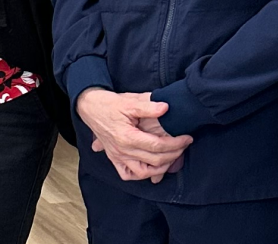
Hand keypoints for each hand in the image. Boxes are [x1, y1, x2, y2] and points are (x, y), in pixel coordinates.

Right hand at [76, 89, 192, 182]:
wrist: (90, 106)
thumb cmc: (110, 103)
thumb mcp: (129, 101)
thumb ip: (148, 106)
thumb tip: (166, 108)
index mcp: (127, 137)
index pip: (158, 146)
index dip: (176, 143)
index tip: (187, 138)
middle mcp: (122, 150)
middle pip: (155, 160)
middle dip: (175, 154)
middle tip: (184, 145)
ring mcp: (117, 156)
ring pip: (143, 172)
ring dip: (161, 168)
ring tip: (172, 157)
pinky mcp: (113, 158)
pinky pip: (127, 174)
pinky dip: (140, 175)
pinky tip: (150, 167)